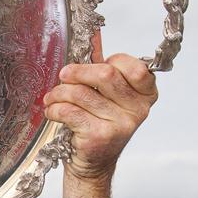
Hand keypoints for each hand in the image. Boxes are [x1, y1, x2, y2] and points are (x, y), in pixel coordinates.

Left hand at [43, 31, 157, 182]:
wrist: (92, 164)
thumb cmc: (97, 124)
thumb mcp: (105, 94)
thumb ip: (102, 66)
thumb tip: (93, 34)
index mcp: (145, 95)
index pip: (134, 67)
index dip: (111, 61)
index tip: (95, 66)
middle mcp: (138, 110)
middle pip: (105, 75)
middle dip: (77, 73)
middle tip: (64, 75)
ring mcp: (121, 125)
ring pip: (82, 93)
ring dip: (59, 93)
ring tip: (52, 98)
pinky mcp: (100, 136)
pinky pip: (70, 111)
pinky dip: (55, 108)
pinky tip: (52, 111)